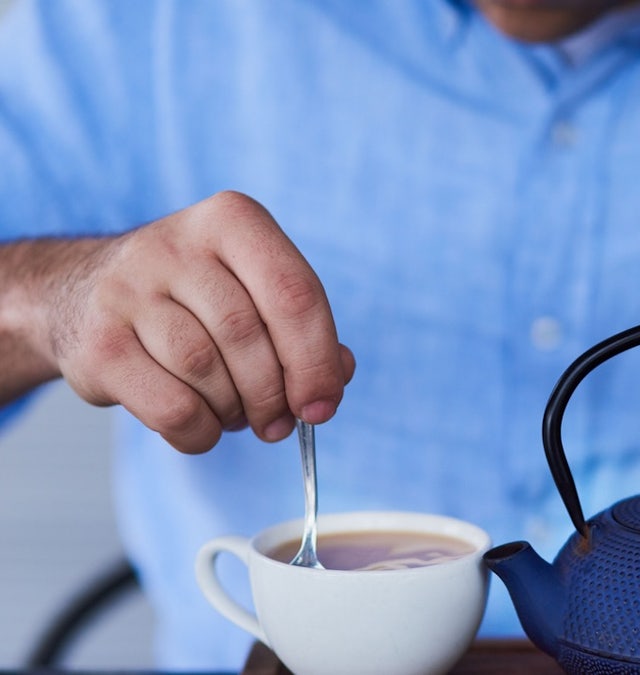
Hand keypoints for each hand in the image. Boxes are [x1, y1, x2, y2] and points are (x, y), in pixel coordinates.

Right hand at [34, 191, 354, 452]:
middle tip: (277, 422)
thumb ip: (305, 331)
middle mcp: (175, 244)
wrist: (80, 293)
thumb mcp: (254, 293)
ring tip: (236, 413)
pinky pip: (171, 406)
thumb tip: (334, 380)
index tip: (321, 407)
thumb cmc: (194, 300)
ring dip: (235, 410)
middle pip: (249, 334)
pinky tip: (202, 426)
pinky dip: (199, 431)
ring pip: (206, 369)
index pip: (294, 293)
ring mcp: (127, 289)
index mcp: (231, 220)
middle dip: (274, 394)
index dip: (317, 360)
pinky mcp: (98, 342)